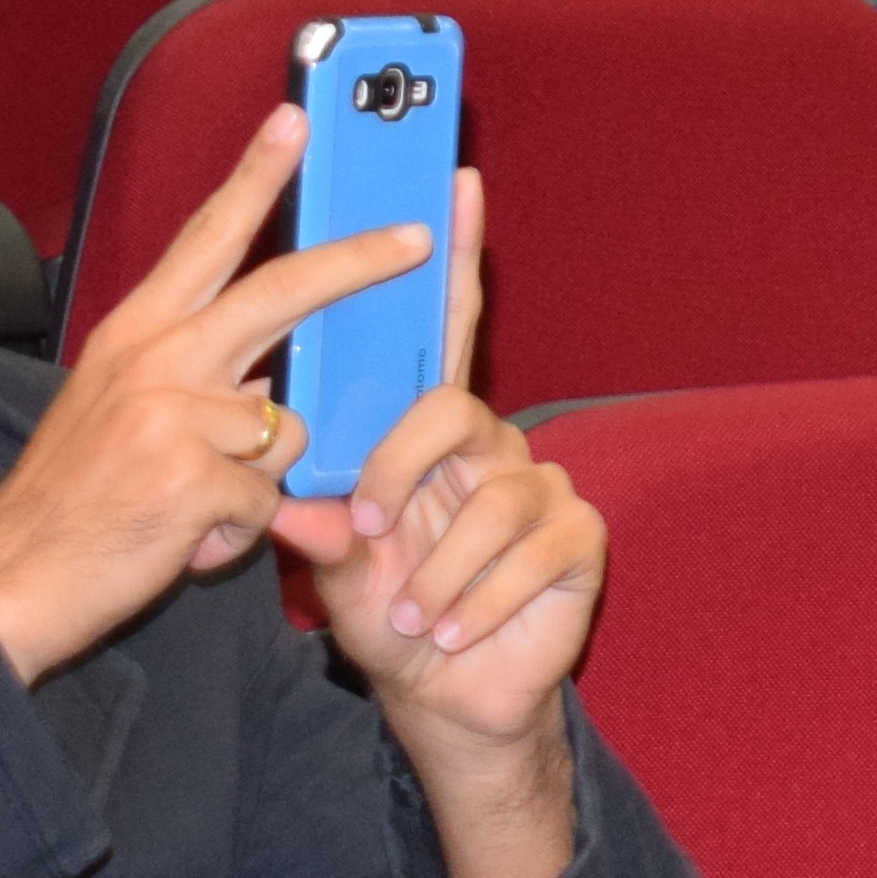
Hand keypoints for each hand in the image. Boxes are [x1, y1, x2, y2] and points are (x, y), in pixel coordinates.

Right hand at [0, 109, 427, 685]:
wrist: (6, 585)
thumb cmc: (73, 504)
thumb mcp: (118, 411)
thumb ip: (191, 376)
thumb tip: (274, 371)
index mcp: (134, 334)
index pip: (207, 237)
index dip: (255, 176)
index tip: (295, 121)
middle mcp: (153, 357)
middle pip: (282, 290)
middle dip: (359, 260)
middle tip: (417, 238)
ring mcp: (171, 414)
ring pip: (288, 427)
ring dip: (259, 482)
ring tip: (191, 507)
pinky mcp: (191, 478)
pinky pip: (268, 499)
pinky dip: (238, 533)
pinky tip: (183, 541)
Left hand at [269, 177, 594, 734]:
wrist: (445, 697)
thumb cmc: (389, 613)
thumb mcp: (337, 568)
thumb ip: (319, 528)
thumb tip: (298, 504)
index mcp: (428, 432)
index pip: (441, 328)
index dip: (455, 253)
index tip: (454, 180)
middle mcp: (489, 443)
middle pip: (451, 411)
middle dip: (401, 469)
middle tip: (365, 524)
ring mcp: (540, 486)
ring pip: (486, 498)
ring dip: (434, 570)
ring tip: (410, 616)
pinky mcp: (578, 535)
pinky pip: (527, 549)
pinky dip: (475, 601)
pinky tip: (449, 632)